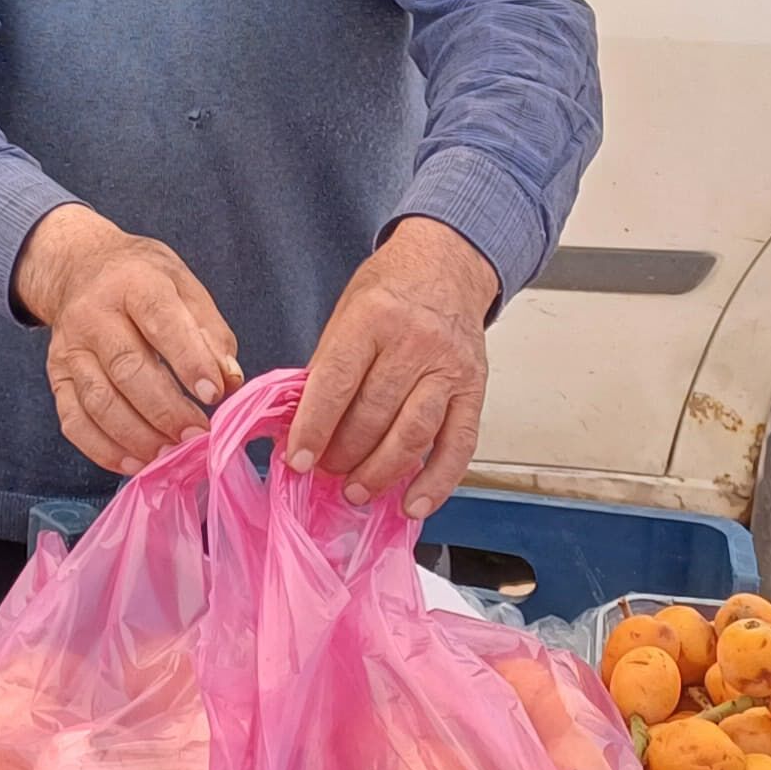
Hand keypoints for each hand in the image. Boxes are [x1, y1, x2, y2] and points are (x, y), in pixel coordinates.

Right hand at [14, 205, 240, 474]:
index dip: (189, 361)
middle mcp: (94, 315)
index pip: (161, 321)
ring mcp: (70, 349)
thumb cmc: (142, 281)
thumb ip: (211, 333)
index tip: (214, 394)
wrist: (79, 269)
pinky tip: (134, 463)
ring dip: (137, 436)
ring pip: (99, 401)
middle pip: (127, 369)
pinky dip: (103, 449)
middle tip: (196, 434)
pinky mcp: (58, 377)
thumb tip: (228, 381)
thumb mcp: (184, 286)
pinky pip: (74, 421)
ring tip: (169, 453)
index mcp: (134, 283)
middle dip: (165, 409)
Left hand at [291, 217, 497, 512]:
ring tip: (357, 490)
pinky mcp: (474, 389)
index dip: (313, 427)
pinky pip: (458, 445)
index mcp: (373, 318)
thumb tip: (304, 426)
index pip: (337, 382)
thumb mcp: (346, 313)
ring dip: (380, 471)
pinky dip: (436, 482)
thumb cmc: (391, 290)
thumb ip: (329, 366)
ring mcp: (448, 367)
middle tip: (324, 472)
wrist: (448, 265)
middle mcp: (415, 342)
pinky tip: (413, 504)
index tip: (296, 459)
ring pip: (412, 434)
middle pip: (374, 414)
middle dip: (343, 454)